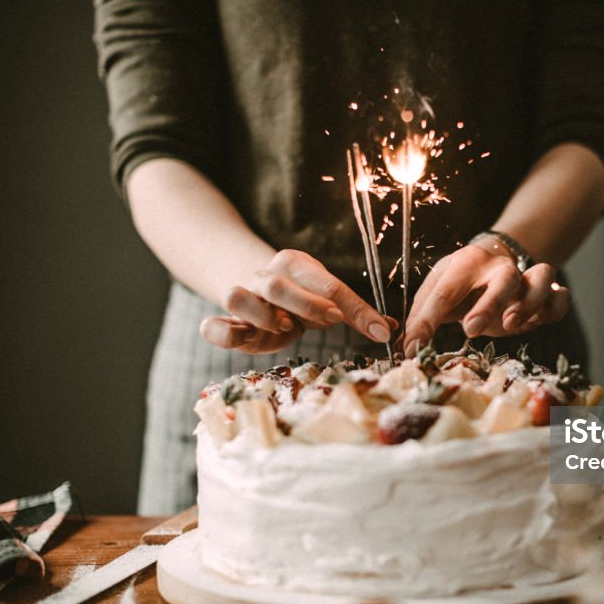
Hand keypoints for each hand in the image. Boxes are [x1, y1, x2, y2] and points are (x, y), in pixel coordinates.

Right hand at [200, 249, 392, 353]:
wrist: (258, 292)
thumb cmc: (302, 299)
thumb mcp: (329, 302)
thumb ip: (355, 313)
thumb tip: (391, 329)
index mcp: (295, 265)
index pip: (327, 283)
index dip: (354, 307)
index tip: (378, 329)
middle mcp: (265, 277)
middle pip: (276, 284)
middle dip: (306, 303)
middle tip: (331, 320)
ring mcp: (242, 298)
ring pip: (236, 297)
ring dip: (261, 314)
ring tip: (283, 327)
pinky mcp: (226, 324)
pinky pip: (212, 326)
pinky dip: (221, 333)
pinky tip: (241, 339)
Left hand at [403, 245, 569, 355]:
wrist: (493, 263)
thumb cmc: (461, 285)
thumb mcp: (436, 292)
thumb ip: (421, 317)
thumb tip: (408, 347)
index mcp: (466, 263)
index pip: (445, 291)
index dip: (427, 321)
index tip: (413, 347)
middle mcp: (499, 267)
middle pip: (503, 277)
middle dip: (489, 304)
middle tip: (470, 330)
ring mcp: (526, 278)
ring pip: (542, 276)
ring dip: (530, 302)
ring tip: (512, 324)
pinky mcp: (546, 294)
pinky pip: (561, 296)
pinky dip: (556, 307)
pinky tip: (541, 321)